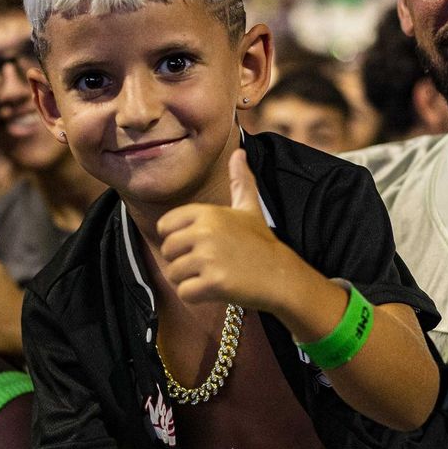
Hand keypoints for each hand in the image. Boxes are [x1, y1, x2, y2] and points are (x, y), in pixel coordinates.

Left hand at [155, 151, 296, 311]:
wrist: (282, 276)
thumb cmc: (261, 243)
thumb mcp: (249, 208)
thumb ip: (240, 181)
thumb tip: (240, 152)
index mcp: (207, 212)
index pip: (165, 226)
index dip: (178, 239)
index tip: (198, 245)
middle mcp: (205, 232)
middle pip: (167, 252)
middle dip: (182, 262)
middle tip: (208, 264)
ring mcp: (209, 258)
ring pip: (174, 274)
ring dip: (189, 280)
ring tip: (213, 276)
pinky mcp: (213, 283)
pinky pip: (184, 293)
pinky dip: (196, 296)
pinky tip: (215, 290)